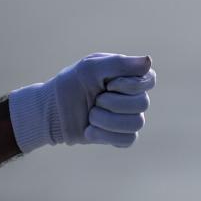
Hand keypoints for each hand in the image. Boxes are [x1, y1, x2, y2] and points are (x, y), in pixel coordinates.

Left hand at [8, 53, 155, 151]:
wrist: (51, 112)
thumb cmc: (70, 85)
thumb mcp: (90, 68)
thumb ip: (120, 63)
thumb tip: (149, 60)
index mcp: (129, 77)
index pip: (149, 80)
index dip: (129, 85)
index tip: (107, 83)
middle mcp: (134, 97)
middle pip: (143, 104)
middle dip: (112, 103)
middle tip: (94, 100)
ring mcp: (130, 117)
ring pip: (136, 123)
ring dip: (106, 120)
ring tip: (90, 117)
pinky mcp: (122, 136)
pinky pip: (128, 139)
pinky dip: (106, 136)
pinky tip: (91, 130)